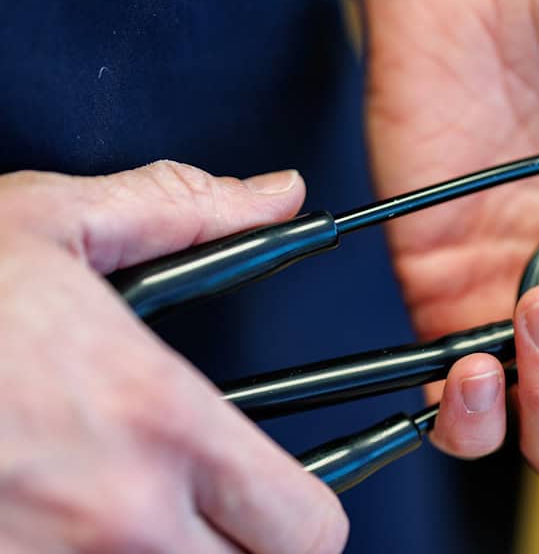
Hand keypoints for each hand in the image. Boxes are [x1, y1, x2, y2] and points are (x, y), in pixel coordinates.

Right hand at [0, 162, 347, 551]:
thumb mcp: (54, 225)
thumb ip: (185, 212)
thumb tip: (272, 196)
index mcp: (156, 421)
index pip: (306, 525)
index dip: (307, 517)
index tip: (288, 502)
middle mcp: (114, 519)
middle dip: (248, 550)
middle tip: (215, 516)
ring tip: (136, 520)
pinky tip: (65, 531)